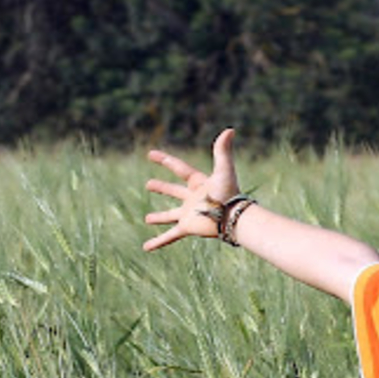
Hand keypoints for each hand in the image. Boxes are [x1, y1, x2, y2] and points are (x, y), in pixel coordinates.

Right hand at [143, 129, 240, 250]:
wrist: (232, 217)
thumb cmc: (229, 193)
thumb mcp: (224, 169)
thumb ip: (223, 150)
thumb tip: (230, 129)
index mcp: (198, 183)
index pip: (179, 168)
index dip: (165, 160)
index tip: (150, 154)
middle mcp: (192, 198)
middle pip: (174, 191)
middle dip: (162, 188)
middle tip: (148, 184)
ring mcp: (189, 214)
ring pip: (170, 216)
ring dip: (159, 218)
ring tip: (147, 219)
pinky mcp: (187, 227)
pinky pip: (169, 237)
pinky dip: (158, 242)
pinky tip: (146, 247)